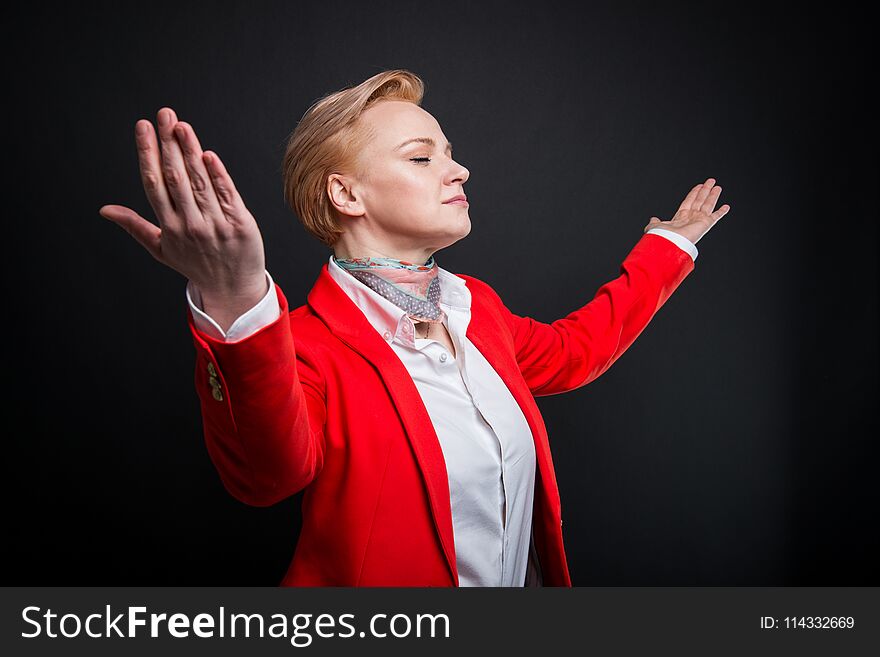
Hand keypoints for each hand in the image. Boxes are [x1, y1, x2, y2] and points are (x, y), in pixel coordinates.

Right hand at [99, 107, 267, 314]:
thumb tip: (104, 209)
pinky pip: (227, 195)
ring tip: (182, 126)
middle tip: (164, 114)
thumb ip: (135, 226)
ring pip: (200, 182)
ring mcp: (216, 224)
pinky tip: (208, 155)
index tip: (143, 128)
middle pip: (176, 176)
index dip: (147, 153)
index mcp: (170, 227)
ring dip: (190, 150)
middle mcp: (190, 224)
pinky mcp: (240, 224)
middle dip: (168, 143)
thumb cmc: (196, 265)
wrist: (233, 289)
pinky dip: (218, 175)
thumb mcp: (161, 249)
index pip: (154, 183)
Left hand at [644, 177, 730, 243]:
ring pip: (707, 204)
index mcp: (679, 217)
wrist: (670, 243)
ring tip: (717, 187)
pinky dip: (721, 212)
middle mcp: (690, 218)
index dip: (694, 193)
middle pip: (699, 200)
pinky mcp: (705, 224)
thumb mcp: (655, 226)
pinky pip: (715, 216)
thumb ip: (654, 221)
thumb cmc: (663, 236)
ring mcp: (699, 220)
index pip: (689, 201)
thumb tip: (653, 219)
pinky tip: (726, 206)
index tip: (698, 186)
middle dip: (705, 190)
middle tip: (710, 181)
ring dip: (713, 196)